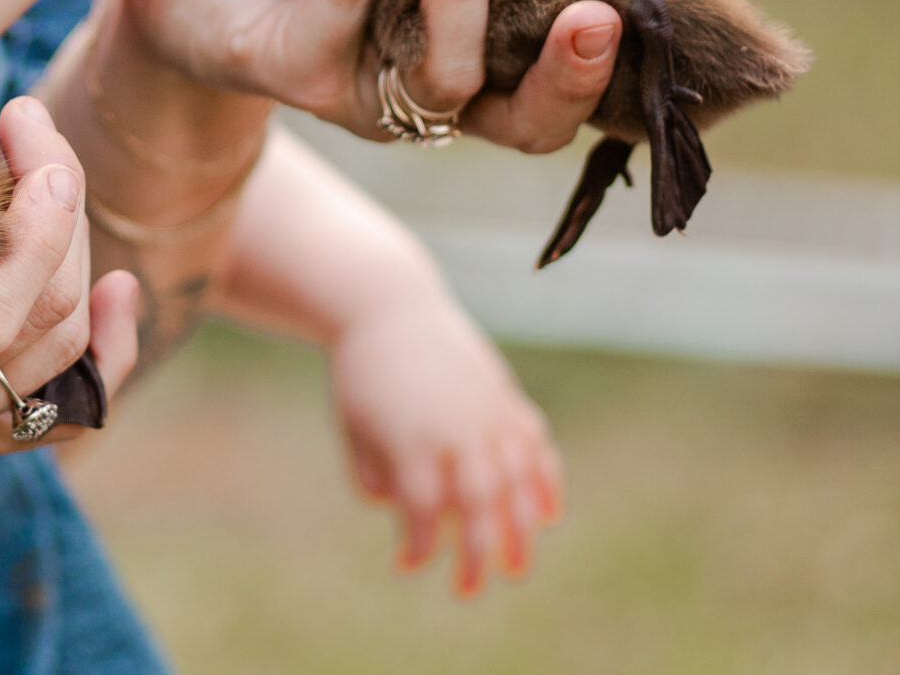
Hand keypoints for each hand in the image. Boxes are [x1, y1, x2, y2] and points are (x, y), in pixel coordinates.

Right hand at [0, 82, 139, 531]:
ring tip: (45, 177)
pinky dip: (97, 352)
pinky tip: (115, 292)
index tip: (25, 127)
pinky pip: (50, 412)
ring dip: (76, 258)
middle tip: (25, 126)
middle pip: (41, 321)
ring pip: (59, 359)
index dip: (39, 220)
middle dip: (60, 208)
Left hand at [331, 295, 561, 594]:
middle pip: (478, 501)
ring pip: (517, 479)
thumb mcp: (352, 427)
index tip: (405, 563)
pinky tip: (547, 515)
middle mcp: (455, 426)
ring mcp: (487, 410)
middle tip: (469, 590)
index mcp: (410, 435)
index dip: (417, 542)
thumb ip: (372, 477)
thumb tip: (404, 513)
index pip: (421, 506)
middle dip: (477, 552)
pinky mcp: (504, 396)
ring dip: (520, 529)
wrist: (390, 308)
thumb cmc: (363, 376)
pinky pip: (535, 445)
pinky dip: (546, 481)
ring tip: (517, 569)